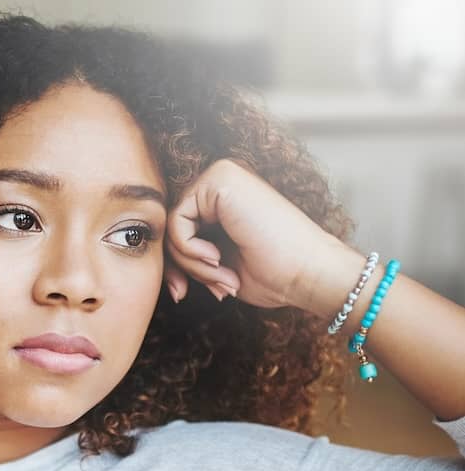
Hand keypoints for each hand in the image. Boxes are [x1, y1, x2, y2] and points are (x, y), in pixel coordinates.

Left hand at [163, 159, 352, 310]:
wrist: (308, 273)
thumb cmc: (274, 274)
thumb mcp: (217, 268)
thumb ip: (189, 258)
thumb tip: (162, 271)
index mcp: (223, 201)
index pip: (176, 231)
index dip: (174, 266)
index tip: (182, 293)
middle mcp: (221, 183)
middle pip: (169, 227)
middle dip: (180, 267)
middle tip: (213, 288)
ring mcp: (221, 176)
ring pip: (171, 225)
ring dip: (190, 263)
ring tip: (223, 276)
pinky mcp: (219, 179)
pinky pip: (176, 220)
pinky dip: (189, 249)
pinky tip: (217, 258)